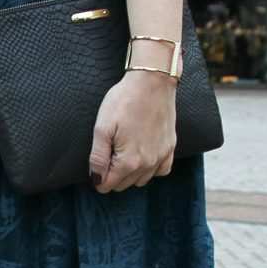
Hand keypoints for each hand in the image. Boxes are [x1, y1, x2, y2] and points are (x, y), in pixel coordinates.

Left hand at [89, 70, 177, 192]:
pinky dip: (150, 169)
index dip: (97, 176)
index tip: (97, 161)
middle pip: (123, 185)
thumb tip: (96, 180)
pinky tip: (143, 156)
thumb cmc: (124, 101)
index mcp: (128, 162)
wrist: (152, 81)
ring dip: (130, 173)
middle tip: (110, 150)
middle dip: (112, 174)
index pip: (107, 185)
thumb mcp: (102, 129)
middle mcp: (147, 165)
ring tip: (124, 151)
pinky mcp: (170, 147)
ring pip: (140, 180)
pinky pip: (161, 171)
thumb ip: (98, 158)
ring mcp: (161, 157)